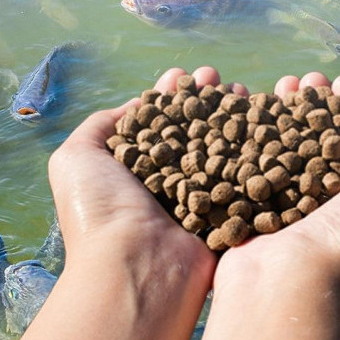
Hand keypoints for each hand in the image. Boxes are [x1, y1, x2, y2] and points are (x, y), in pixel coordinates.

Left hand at [47, 66, 244, 283]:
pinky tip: (264, 124)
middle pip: (192, 132)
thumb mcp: (75, 158)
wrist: (135, 266)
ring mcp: (200, 200)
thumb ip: (101, 126)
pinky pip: (245, 180)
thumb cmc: (100, 210)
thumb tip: (136, 106)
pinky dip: (257, 153)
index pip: (157, 123)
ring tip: (244, 92)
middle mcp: (168, 183)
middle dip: (206, 102)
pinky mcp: (227, 218)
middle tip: (221, 78)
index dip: (170, 97)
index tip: (185, 74)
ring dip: (233, 120)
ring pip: (222, 151)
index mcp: (135, 169)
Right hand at [216, 71, 339, 318]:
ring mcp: (302, 236)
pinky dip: (264, 140)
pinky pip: (267, 174)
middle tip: (317, 80)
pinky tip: (260, 106)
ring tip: (289, 83)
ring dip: (296, 119)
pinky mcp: (263, 229)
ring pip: (300, 161)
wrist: (287, 288)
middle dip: (329, 115)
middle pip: (338, 159)